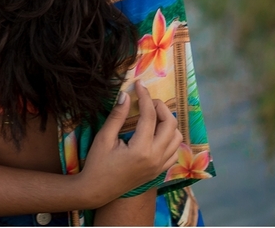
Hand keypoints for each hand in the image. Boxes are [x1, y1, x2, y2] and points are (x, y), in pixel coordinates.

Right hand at [77, 81, 182, 208]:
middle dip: (160, 107)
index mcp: (141, 149)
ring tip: (152, 115)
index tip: (139, 84)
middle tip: (146, 100)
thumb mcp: (104, 138)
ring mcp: (159, 166)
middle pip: (170, 124)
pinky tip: (156, 133)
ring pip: (177, 137)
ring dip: (167, 122)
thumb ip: (117, 116)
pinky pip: (174, 151)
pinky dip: (169, 138)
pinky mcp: (159, 171)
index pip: (150, 115)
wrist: (97, 191)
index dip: (145, 96)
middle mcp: (155, 158)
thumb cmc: (97, 164)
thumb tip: (126, 95)